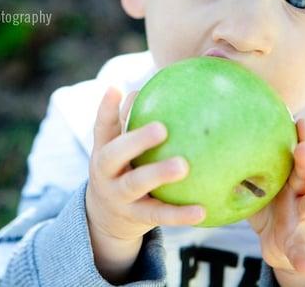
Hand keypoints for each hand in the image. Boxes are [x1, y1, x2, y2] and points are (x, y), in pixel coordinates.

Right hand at [85, 86, 205, 281]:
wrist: (105, 217)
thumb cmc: (123, 168)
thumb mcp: (122, 148)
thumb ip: (133, 121)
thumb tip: (154, 86)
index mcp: (104, 150)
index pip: (102, 127)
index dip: (106, 108)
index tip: (114, 88)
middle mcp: (106, 172)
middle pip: (115, 154)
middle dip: (136, 140)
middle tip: (161, 128)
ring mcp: (118, 196)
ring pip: (135, 184)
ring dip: (157, 174)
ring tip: (183, 166)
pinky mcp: (134, 217)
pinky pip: (158, 215)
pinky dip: (179, 214)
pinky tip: (202, 210)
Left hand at [248, 119, 304, 282]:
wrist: (284, 242)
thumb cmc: (266, 204)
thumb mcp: (252, 186)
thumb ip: (236, 169)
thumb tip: (202, 143)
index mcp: (289, 175)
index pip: (296, 150)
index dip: (301, 135)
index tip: (298, 120)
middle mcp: (301, 191)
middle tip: (303, 147)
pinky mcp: (300, 242)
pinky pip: (301, 252)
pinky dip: (303, 259)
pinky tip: (304, 267)